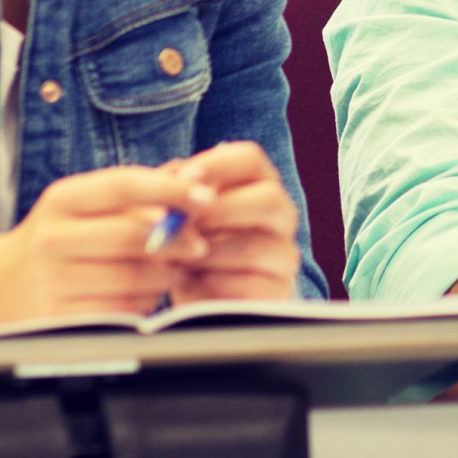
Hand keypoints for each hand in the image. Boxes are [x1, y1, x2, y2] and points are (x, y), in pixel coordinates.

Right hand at [0, 165, 212, 325]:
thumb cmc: (59, 240)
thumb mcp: (84, 206)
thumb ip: (137, 192)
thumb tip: (194, 176)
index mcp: (62, 200)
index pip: (123, 185)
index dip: (171, 189)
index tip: (206, 195)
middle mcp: (52, 238)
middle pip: (136, 236)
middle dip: (178, 240)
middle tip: (199, 244)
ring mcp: (52, 281)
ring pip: (137, 276)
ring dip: (164, 276)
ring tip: (166, 271)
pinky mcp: (59, 320)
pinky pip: (123, 311)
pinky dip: (143, 304)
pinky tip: (140, 296)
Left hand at [161, 140, 303, 303]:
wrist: (201, 297)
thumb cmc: (190, 246)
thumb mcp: (181, 216)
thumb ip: (177, 195)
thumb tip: (172, 183)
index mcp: (259, 185)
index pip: (250, 159)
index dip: (218, 165)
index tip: (184, 179)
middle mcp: (282, 217)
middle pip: (269, 199)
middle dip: (219, 210)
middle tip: (180, 224)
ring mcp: (285, 255)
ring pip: (252, 247)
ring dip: (206, 253)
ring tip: (175, 259)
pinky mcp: (278, 293)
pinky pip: (247, 286)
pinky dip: (211, 285)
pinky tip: (190, 284)